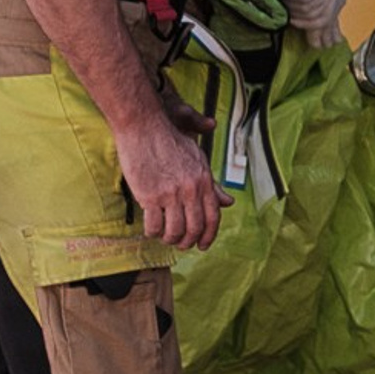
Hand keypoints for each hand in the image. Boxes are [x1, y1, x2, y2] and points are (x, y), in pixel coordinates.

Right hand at [116, 98, 221, 253]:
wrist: (145, 128)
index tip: (203, 245)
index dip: (209, 235)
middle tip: (182, 245)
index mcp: (204, 180)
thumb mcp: (198, 160)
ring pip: (174, 230)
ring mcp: (170, 193)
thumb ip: (212, 185)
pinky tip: (152, 230)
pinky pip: (153, 225)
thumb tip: (229, 202)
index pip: (213, 216)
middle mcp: (190, 189)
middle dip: (189, 242)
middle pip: (194, 227)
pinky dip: (153, 232)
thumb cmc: (171, 142)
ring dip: (170, 239)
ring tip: (166, 238)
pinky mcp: (149, 196)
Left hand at [284, 0, 352, 47]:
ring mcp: (336, 1)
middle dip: (292, 11)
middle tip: (280, 2)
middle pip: (312, 12)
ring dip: (304, 24)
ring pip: (321, 22)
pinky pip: (333, 26)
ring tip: (291, 19)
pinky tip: (318, 44)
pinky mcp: (337, 6)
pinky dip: (324, 36)